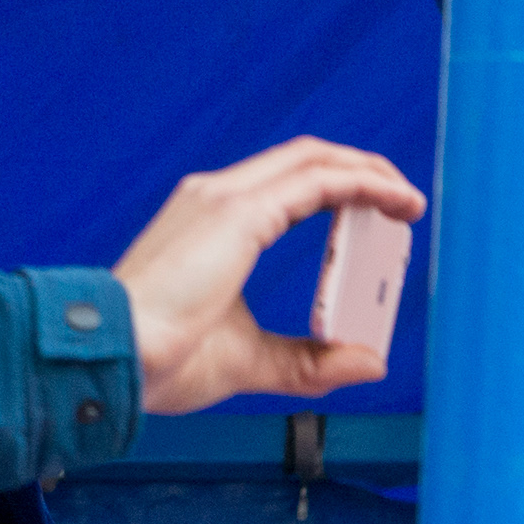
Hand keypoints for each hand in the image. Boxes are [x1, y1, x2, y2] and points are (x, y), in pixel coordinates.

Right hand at [110, 139, 425, 414]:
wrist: (116, 359)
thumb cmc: (161, 361)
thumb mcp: (252, 362)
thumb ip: (309, 362)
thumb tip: (368, 361)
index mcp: (214, 225)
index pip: (288, 187)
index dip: (338, 193)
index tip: (377, 220)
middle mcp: (217, 198)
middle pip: (306, 162)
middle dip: (361, 174)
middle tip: (402, 205)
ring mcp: (225, 199)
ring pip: (315, 160)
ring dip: (370, 173)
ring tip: (408, 201)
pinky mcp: (238, 213)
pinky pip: (320, 182)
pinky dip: (363, 185)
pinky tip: (394, 202)